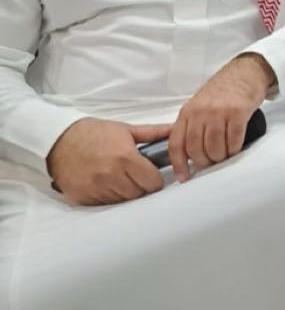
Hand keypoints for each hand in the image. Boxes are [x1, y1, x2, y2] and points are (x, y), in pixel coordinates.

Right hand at [46, 117, 173, 205]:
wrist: (60, 139)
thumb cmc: (95, 133)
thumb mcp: (126, 130)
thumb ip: (153, 133)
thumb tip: (174, 130)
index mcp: (125, 158)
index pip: (153, 183)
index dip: (155, 179)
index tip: (151, 175)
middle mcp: (110, 176)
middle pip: (139, 194)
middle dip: (141, 186)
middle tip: (135, 175)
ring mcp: (95, 188)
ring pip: (123, 201)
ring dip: (125, 192)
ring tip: (119, 177)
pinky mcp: (82, 197)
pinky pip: (104, 204)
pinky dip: (108, 197)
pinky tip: (105, 183)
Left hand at [168, 54, 272, 180]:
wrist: (245, 72)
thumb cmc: (223, 90)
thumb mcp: (200, 104)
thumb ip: (192, 125)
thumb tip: (189, 154)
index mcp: (187, 112)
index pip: (176, 143)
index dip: (179, 164)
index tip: (183, 177)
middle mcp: (200, 112)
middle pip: (196, 149)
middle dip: (204, 162)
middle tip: (212, 162)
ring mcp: (219, 112)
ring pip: (215, 147)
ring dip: (220, 157)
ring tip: (225, 155)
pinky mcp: (238, 112)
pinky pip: (234, 140)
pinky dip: (235, 148)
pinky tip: (236, 147)